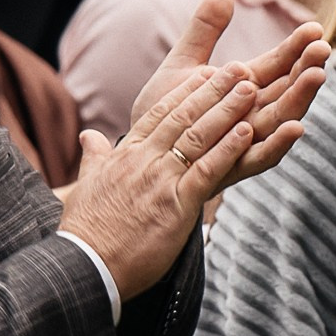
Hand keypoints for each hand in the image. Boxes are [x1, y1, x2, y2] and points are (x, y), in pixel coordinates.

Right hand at [58, 32, 330, 299]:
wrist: (84, 266)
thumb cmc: (85, 232)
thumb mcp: (86, 186)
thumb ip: (93, 158)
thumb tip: (89, 136)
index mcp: (126, 155)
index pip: (159, 114)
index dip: (185, 92)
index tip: (206, 72)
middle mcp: (144, 160)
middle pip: (184, 116)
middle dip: (213, 90)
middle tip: (239, 69)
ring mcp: (160, 181)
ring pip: (198, 136)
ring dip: (228, 110)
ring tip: (251, 89)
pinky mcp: (175, 205)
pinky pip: (206, 171)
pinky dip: (228, 150)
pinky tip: (248, 133)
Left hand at [128, 0, 330, 181]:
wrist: (141, 158)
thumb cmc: (164, 113)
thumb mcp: (181, 66)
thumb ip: (203, 32)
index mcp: (242, 89)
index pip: (276, 65)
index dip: (295, 48)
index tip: (315, 28)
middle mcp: (250, 115)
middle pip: (285, 91)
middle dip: (305, 69)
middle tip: (323, 48)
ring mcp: (244, 143)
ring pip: (279, 120)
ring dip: (300, 100)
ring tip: (317, 77)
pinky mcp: (231, 168)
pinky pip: (260, 158)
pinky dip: (279, 144)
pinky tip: (297, 128)